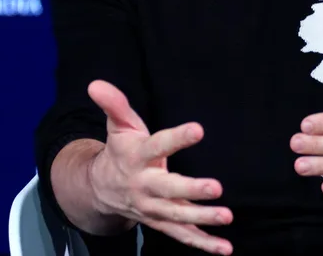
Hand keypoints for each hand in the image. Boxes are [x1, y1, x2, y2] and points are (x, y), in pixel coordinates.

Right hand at [87, 81, 233, 254]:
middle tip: (216, 187)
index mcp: (137, 157)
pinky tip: (225, 248)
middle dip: (191, 189)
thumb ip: (114, 105)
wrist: (101, 190)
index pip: (158, 145)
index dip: (177, 138)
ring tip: (226, 216)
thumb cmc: (120, 151)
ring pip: (177, 216)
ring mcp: (153, 208)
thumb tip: (96, 84)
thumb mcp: (118, 126)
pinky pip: (182, 236)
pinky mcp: (162, 222)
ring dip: (202, 219)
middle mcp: (145, 185)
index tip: (198, 129)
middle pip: (168, 189)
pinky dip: (203, 244)